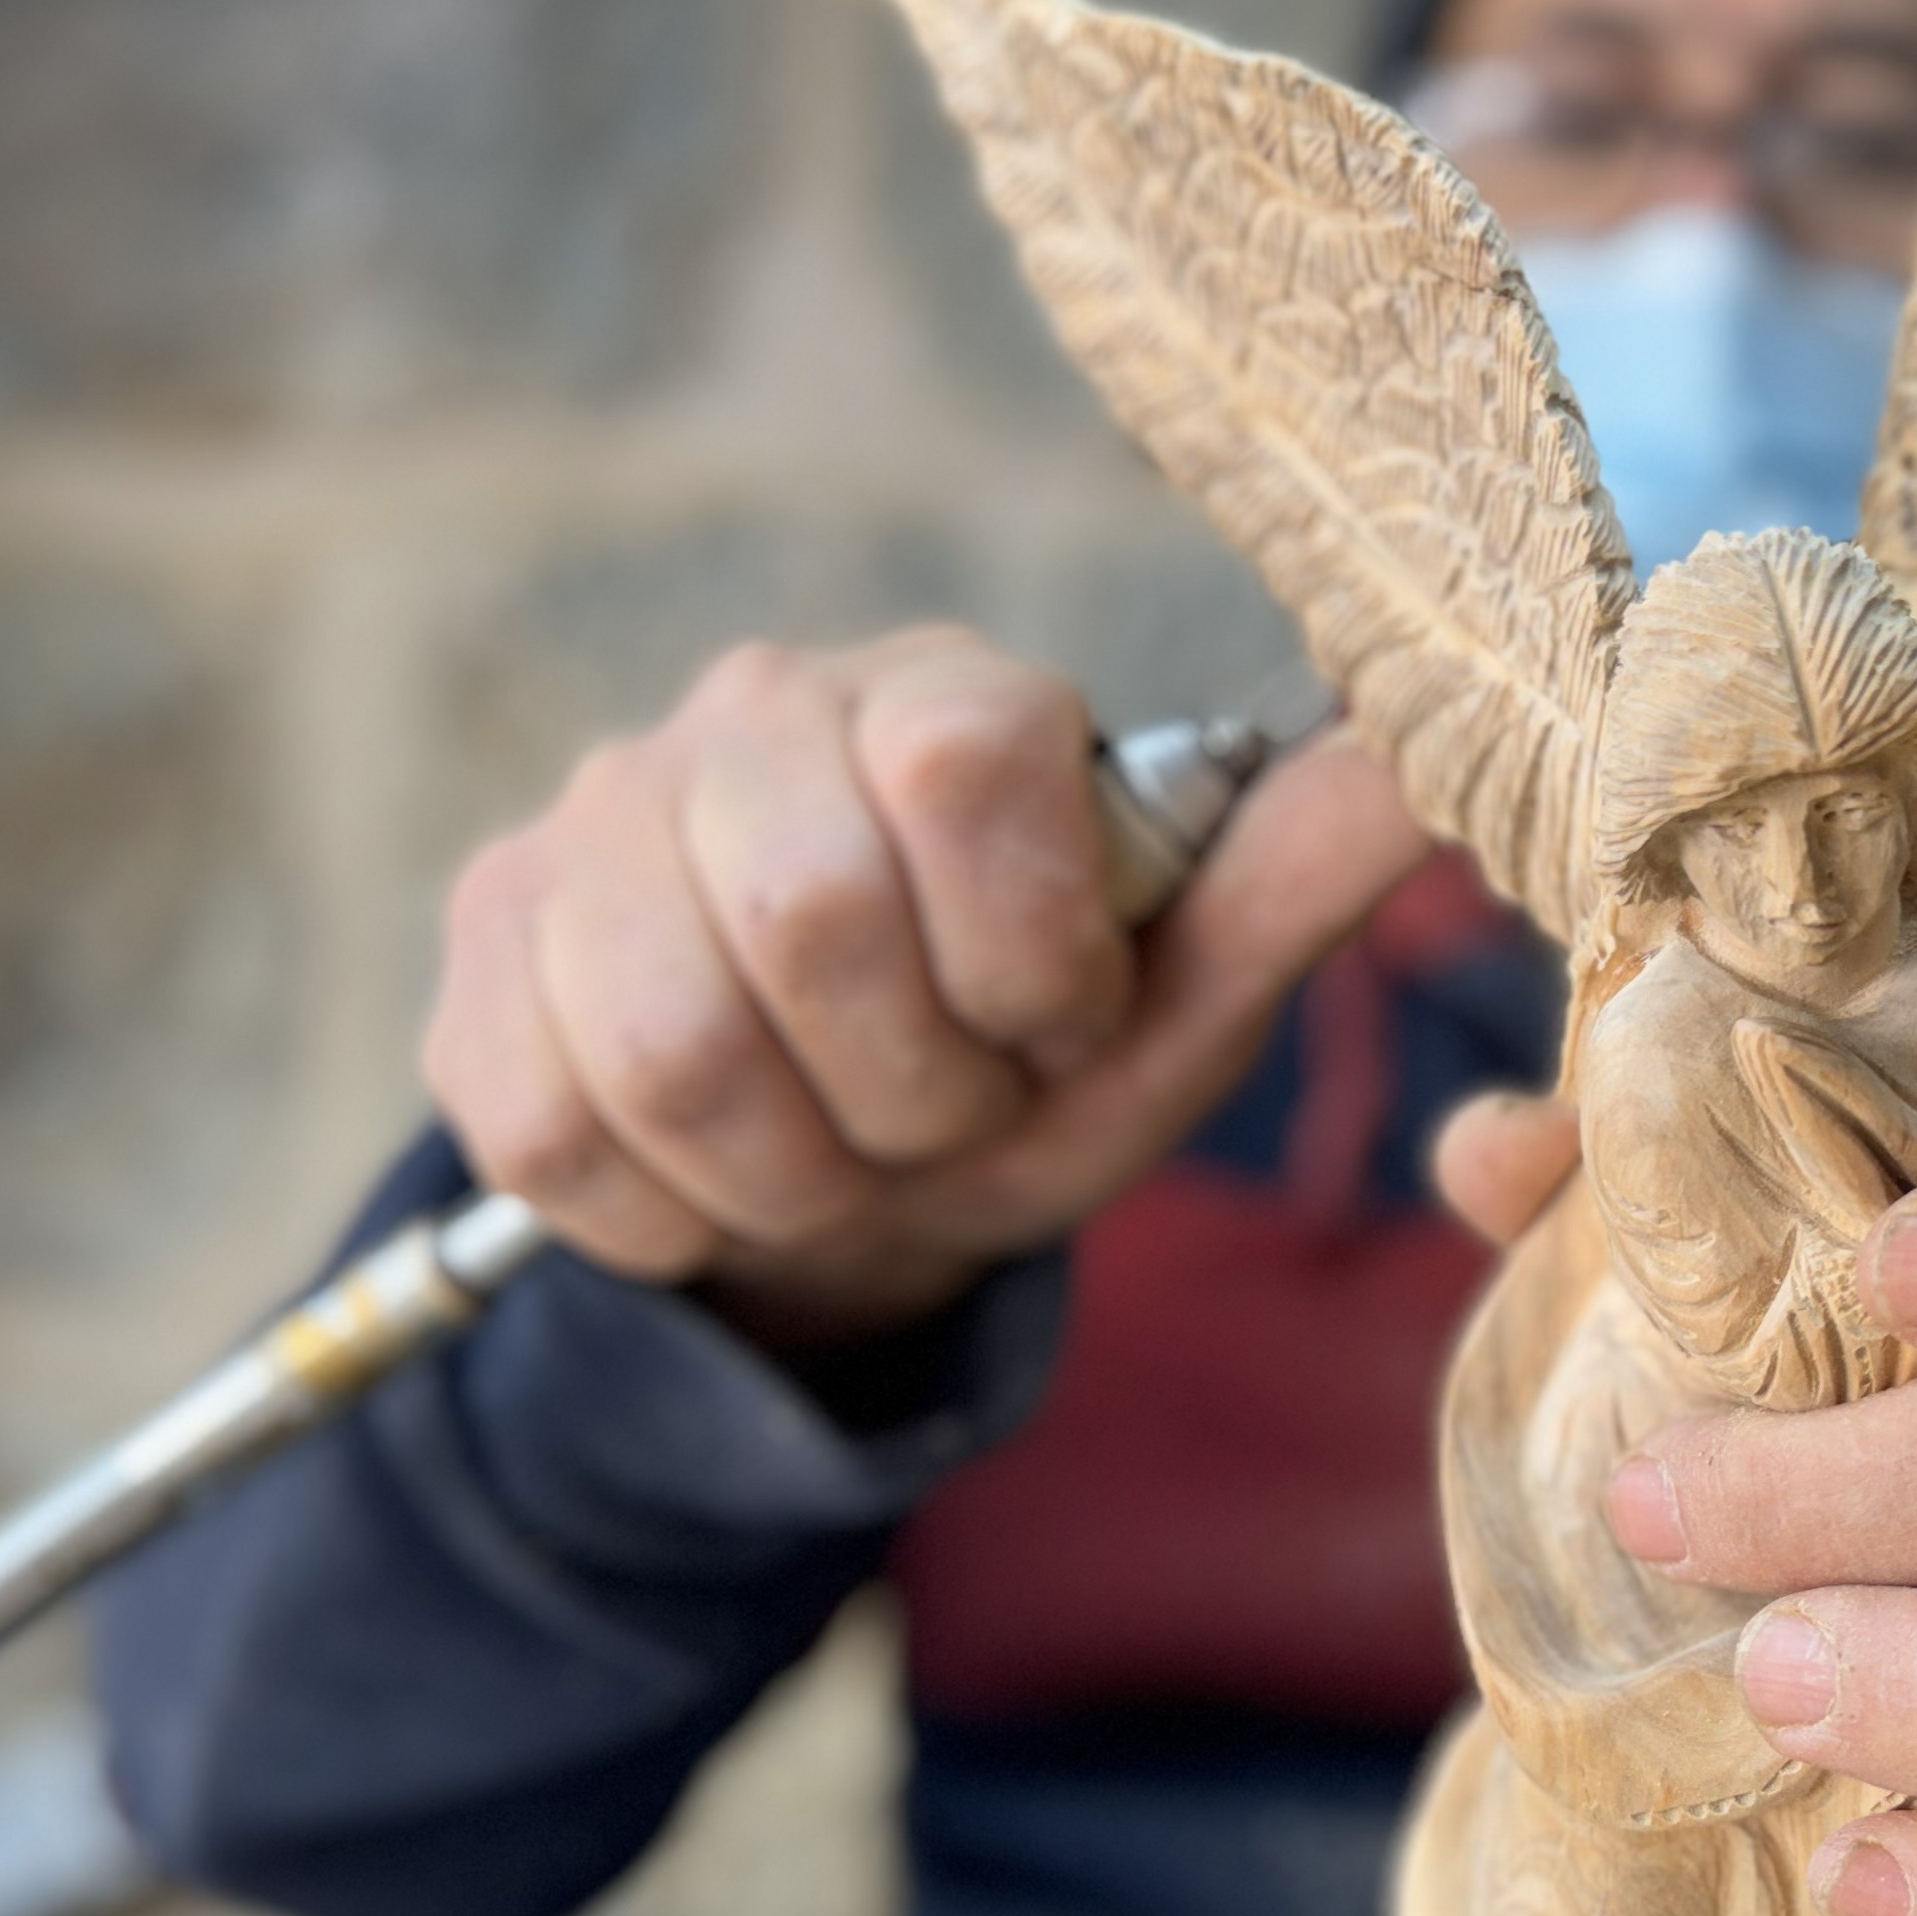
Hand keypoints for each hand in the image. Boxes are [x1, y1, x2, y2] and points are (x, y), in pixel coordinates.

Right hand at [430, 626, 1424, 1346]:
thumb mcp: (1176, 999)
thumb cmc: (1028, 1066)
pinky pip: (552, 1132)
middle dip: (910, 1088)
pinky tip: (724, 1180)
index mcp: (937, 697)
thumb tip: (1437, 753)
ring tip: (844, 1153)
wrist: (850, 1171)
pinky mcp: (479, 953)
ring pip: (667, 1045)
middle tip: (944, 1114)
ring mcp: (587, 825)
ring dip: (792, 1168)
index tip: (1051, 1024)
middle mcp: (746, 714)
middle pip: (806, 914)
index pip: (959, 761)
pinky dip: (668, 1217)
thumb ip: (1291, 876)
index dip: (1019, 950)